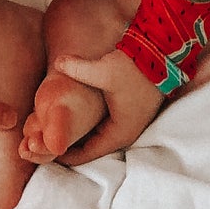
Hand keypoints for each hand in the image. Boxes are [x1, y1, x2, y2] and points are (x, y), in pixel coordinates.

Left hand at [46, 49, 164, 164]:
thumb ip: (77, 68)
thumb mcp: (103, 70)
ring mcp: (131, 122)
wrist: (163, 54)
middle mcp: (127, 132)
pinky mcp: (131, 111)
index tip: (47, 152)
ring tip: (59, 129)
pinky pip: (106, 125)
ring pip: (100, 136)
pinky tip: (76, 116)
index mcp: (120, 132)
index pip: (88, 153)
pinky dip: (91, 125)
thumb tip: (58, 62)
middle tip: (48, 141)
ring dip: (82, 134)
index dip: (66, 154)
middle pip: (93, 147)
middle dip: (72, 144)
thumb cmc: (135, 67)